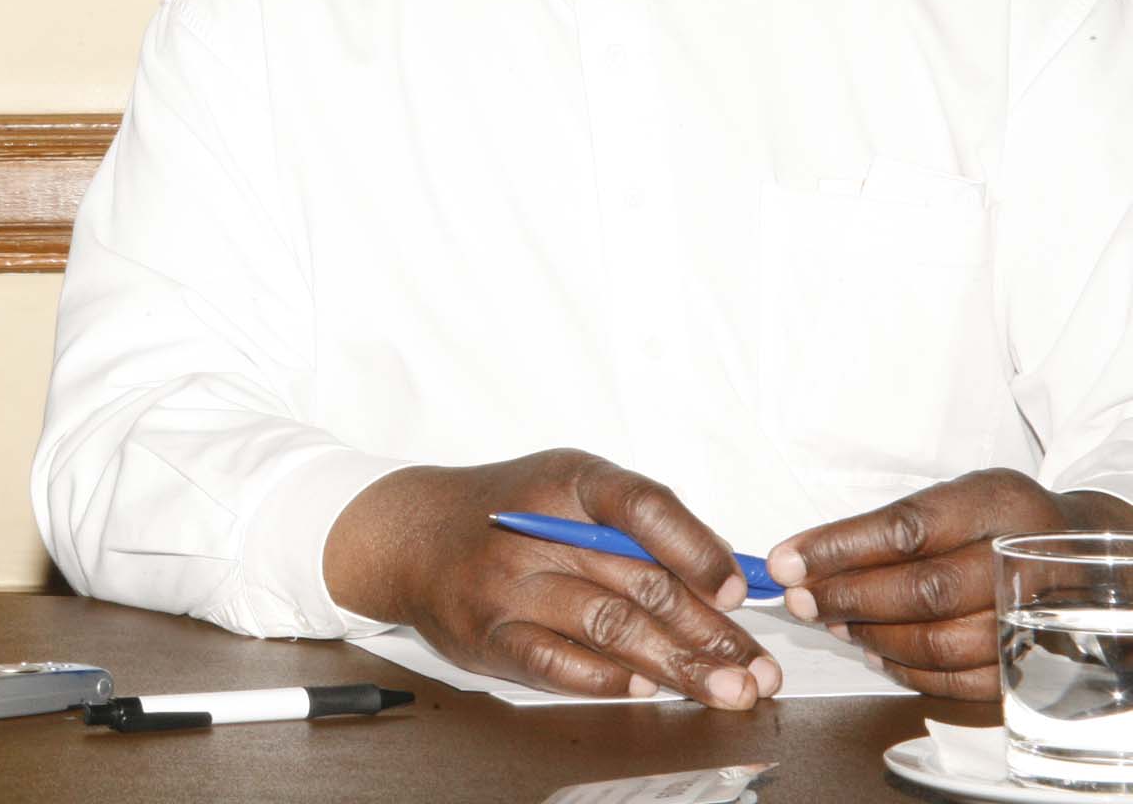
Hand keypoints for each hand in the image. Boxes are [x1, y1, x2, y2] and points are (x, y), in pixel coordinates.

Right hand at [323, 449, 777, 708]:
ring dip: (680, 665)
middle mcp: (536, 531)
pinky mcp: (487, 634)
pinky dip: (610, 679)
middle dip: (711, 631)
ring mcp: (507, 585)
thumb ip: (641, 525)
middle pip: (639, 583)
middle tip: (757, 668)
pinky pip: (559, 663)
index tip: (740, 590)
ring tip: (727, 690)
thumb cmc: (511, 511)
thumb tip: (728, 579)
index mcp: (566, 481)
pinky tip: (649, 688)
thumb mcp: (571, 489)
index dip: (697, 549)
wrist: (414, 535)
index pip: (641, 506)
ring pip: (611, 629)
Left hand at [767, 470, 1132, 698]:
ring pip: (941, 641)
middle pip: (924, 591)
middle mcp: (1021, 562)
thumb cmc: (995, 521)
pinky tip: (878, 653)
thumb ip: (886, 525)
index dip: (838, 548)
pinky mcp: (1031, 663)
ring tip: (835, 624)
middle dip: (847, 598)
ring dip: (872, 636)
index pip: (907, 528)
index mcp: (997, 504)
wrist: (1073, 550)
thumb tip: (802, 560)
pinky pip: (962, 679)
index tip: (786, 562)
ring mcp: (1033, 618)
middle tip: (801, 601)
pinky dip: (909, 671)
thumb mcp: (953, 496)